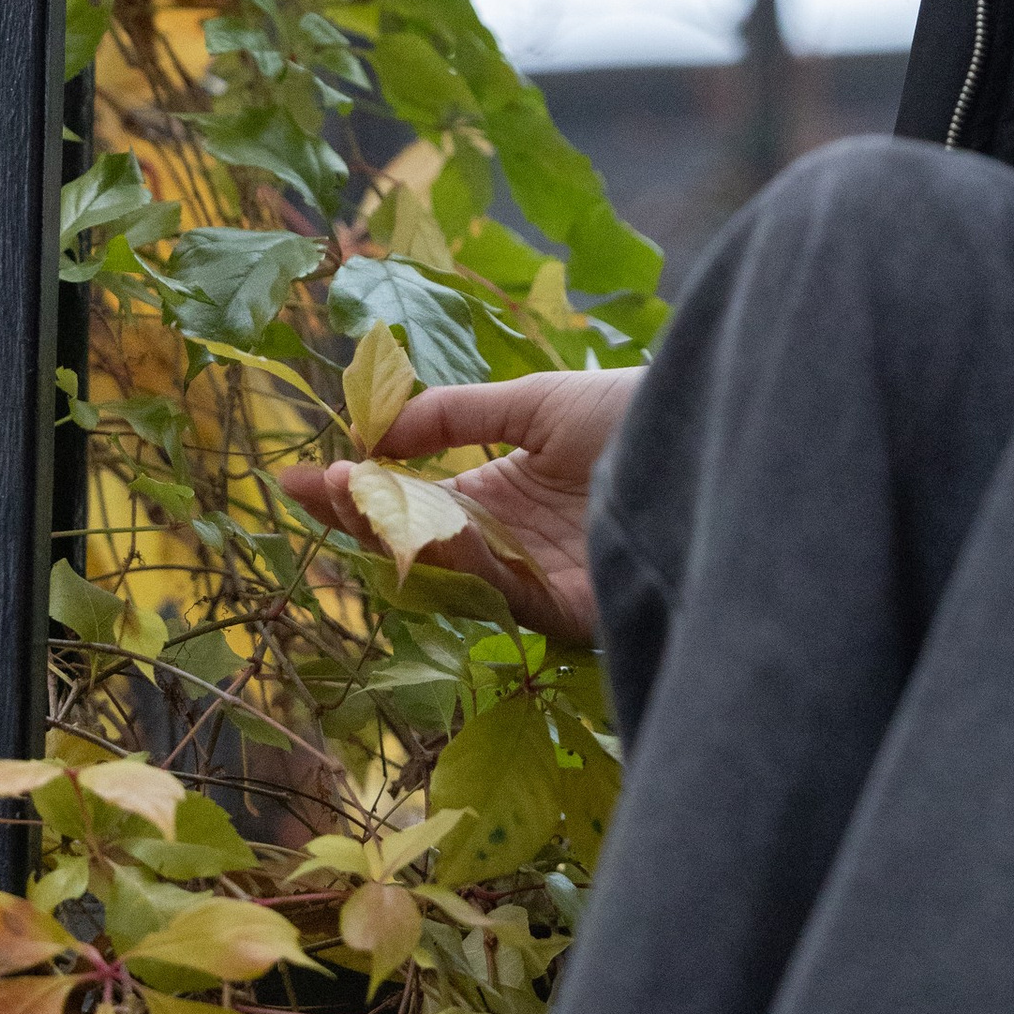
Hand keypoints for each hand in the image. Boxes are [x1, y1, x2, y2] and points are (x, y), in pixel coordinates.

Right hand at [281, 368, 642, 646]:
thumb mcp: (534, 402)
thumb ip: (455, 415)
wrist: (709, 424)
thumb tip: (377, 431)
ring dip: (394, 536)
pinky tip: (421, 523)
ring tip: (344, 491)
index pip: (418, 504)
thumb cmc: (634, 410)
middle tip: (306, 488)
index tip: (304, 474)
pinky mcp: (575, 612)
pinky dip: (460, 559)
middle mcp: (518, 545)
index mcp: (508, 498)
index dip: (363, 490)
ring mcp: (543, 580)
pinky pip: (504, 590)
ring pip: (452, 572)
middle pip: (422, 544)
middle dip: (360, 518)